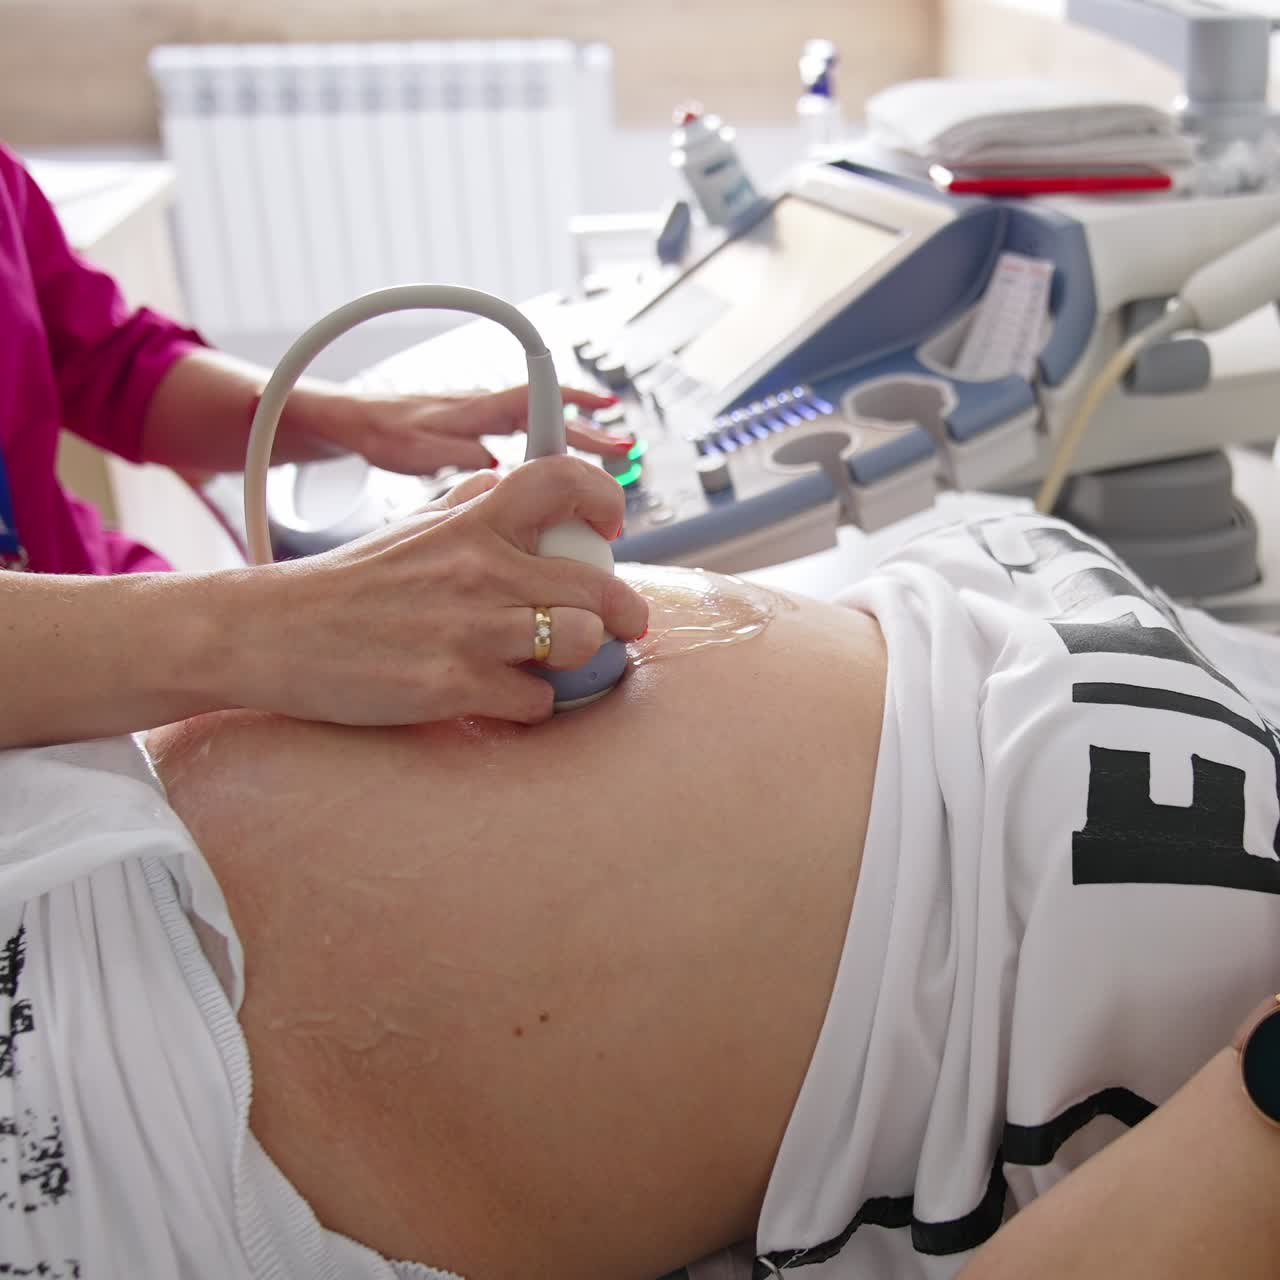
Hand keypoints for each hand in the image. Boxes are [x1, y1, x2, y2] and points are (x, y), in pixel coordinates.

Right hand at [222, 455, 648, 725]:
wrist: (274, 634)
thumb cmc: (347, 583)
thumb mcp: (410, 524)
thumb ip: (466, 503)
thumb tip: (507, 481)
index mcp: (470, 520)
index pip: (563, 480)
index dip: (605, 498)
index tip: (610, 527)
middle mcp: (478, 567)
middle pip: (597, 583)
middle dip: (625, 611)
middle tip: (624, 623)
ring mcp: (469, 628)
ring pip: (581, 640)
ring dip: (582, 657)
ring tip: (559, 661)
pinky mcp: (453, 685)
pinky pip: (536, 701)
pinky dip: (532, 704)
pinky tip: (508, 697)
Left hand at [329, 385, 633, 474]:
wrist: (358, 422)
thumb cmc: (387, 432)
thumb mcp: (422, 451)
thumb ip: (463, 458)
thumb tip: (500, 468)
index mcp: (482, 408)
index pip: (540, 402)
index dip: (577, 409)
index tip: (607, 414)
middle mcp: (489, 409)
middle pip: (551, 417)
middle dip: (590, 431)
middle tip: (624, 448)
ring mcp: (486, 421)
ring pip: (540, 429)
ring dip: (573, 442)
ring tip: (607, 455)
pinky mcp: (478, 434)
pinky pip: (524, 439)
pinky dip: (548, 450)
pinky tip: (557, 470)